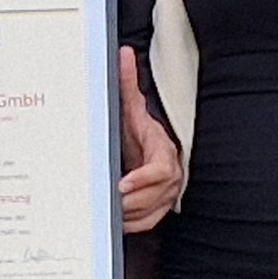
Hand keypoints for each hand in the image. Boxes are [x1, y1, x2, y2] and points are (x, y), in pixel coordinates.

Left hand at [116, 47, 182, 232]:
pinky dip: (133, 224)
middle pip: (155, 195)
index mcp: (164, 150)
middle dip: (130, 201)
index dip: (143, 179)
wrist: (150, 147)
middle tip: (106, 201)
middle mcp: (171, 174)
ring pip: (151, 211)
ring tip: (108, 211)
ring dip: (129, 214)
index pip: (161, 169)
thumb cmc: (139, 130)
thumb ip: (127, 83)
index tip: (122, 184)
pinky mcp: (161, 205)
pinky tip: (116, 220)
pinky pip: (150, 221)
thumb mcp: (132, 107)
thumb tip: (123, 54)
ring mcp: (167, 192)